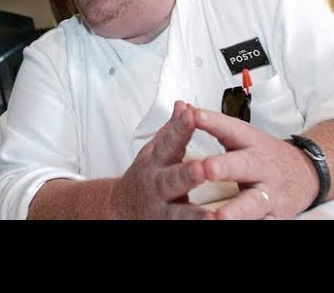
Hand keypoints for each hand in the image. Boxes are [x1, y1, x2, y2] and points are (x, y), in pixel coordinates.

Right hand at [109, 101, 212, 218]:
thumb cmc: (145, 176)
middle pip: (172, 180)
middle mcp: (156, 185)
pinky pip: (181, 228)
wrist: (121, 208)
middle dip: (186, 175)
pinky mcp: (166, 226)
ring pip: (178, 213)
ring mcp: (161, 209)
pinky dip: (195, 227)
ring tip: (213, 217)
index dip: (180, 127)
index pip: (168, 141)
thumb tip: (182, 105)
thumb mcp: (155, 150)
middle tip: (201, 169)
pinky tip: (212, 226)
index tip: (190, 114)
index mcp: (156, 161)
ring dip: (195, 214)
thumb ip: (172, 130)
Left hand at [193, 108, 318, 218]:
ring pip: (253, 203)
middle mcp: (262, 166)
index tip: (193, 115)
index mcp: (252, 142)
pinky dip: (245, 226)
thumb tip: (184, 108)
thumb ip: (214, 125)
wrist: (308, 174)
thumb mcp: (243, 136)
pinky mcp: (273, 216)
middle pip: (243, 165)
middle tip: (206, 168)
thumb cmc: (264, 155)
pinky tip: (226, 228)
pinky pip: (260, 223)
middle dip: (224, 167)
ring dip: (236, 210)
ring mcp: (269, 193)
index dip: (212, 121)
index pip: (231, 128)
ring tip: (218, 217)